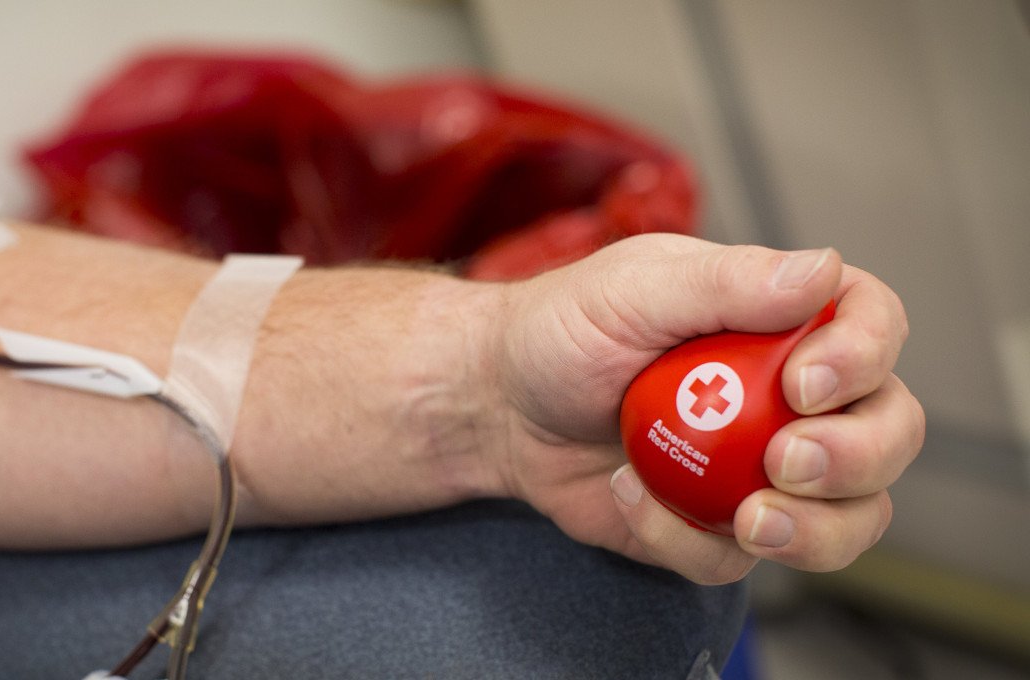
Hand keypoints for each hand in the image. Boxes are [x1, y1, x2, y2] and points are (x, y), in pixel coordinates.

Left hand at [495, 233, 923, 583]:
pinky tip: (630, 495)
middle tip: (787, 462)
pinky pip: (737, 558)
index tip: (805, 383)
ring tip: (747, 519)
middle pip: (889, 431)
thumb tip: (823, 271)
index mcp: (782, 320)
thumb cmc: (562, 331)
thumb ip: (725, 282)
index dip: (864, 358)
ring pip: (850, 516)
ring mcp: (762, 469)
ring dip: (817, 530)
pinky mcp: (716, 528)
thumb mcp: (632, 289)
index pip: (874, 326)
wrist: (500, 404)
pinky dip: (686, 539)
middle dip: (858, 457)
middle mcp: (791, 397)